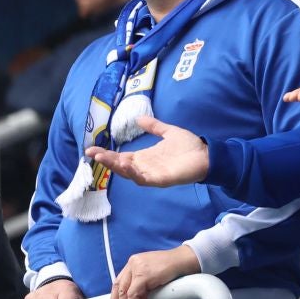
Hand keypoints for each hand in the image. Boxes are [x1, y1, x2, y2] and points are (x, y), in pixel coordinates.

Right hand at [85, 116, 208, 188]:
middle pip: (120, 166)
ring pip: (128, 173)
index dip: (106, 154)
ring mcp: (151, 174)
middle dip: (105, 160)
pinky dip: (133, 173)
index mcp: (144, 158)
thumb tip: (138, 118)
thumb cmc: (189, 147)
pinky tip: (125, 165)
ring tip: (102, 158)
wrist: (208, 155)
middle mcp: (144, 167)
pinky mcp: (161, 179)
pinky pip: (143, 179)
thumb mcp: (168, 132)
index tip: (91, 148)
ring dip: (115, 166)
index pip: (120, 157)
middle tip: (91, 153)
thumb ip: (154, 127)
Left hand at [111, 247, 198, 298]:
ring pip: (126, 294)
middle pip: (119, 288)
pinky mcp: (143, 276)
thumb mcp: (153, 272)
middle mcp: (132, 264)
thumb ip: (143, 281)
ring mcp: (137, 269)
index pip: (119, 281)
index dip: (115, 297)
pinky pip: (135, 296)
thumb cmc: (174, 266)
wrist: (186, 260)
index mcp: (133, 262)